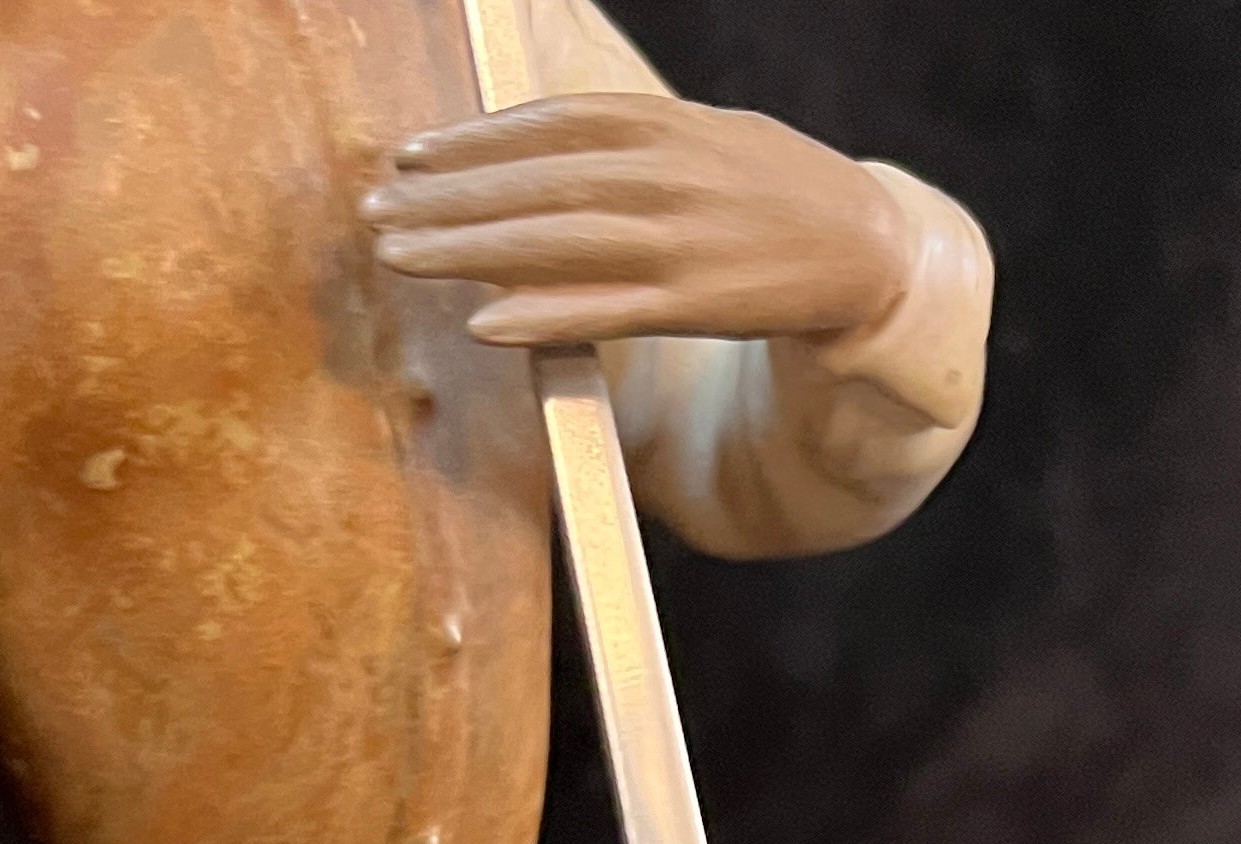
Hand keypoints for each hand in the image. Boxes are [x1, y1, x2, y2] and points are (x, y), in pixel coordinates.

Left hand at [366, 93, 911, 352]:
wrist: (864, 248)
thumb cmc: (771, 191)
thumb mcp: (704, 136)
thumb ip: (628, 139)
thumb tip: (543, 144)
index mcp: (664, 124)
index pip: (547, 125)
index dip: (472, 139)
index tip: (409, 154)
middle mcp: (664, 174)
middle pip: (533, 182)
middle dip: (446, 196)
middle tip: (375, 212)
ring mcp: (678, 241)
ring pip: (552, 242)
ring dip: (467, 251)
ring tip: (399, 259)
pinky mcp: (694, 306)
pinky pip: (602, 310)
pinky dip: (541, 314)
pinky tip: (483, 322)